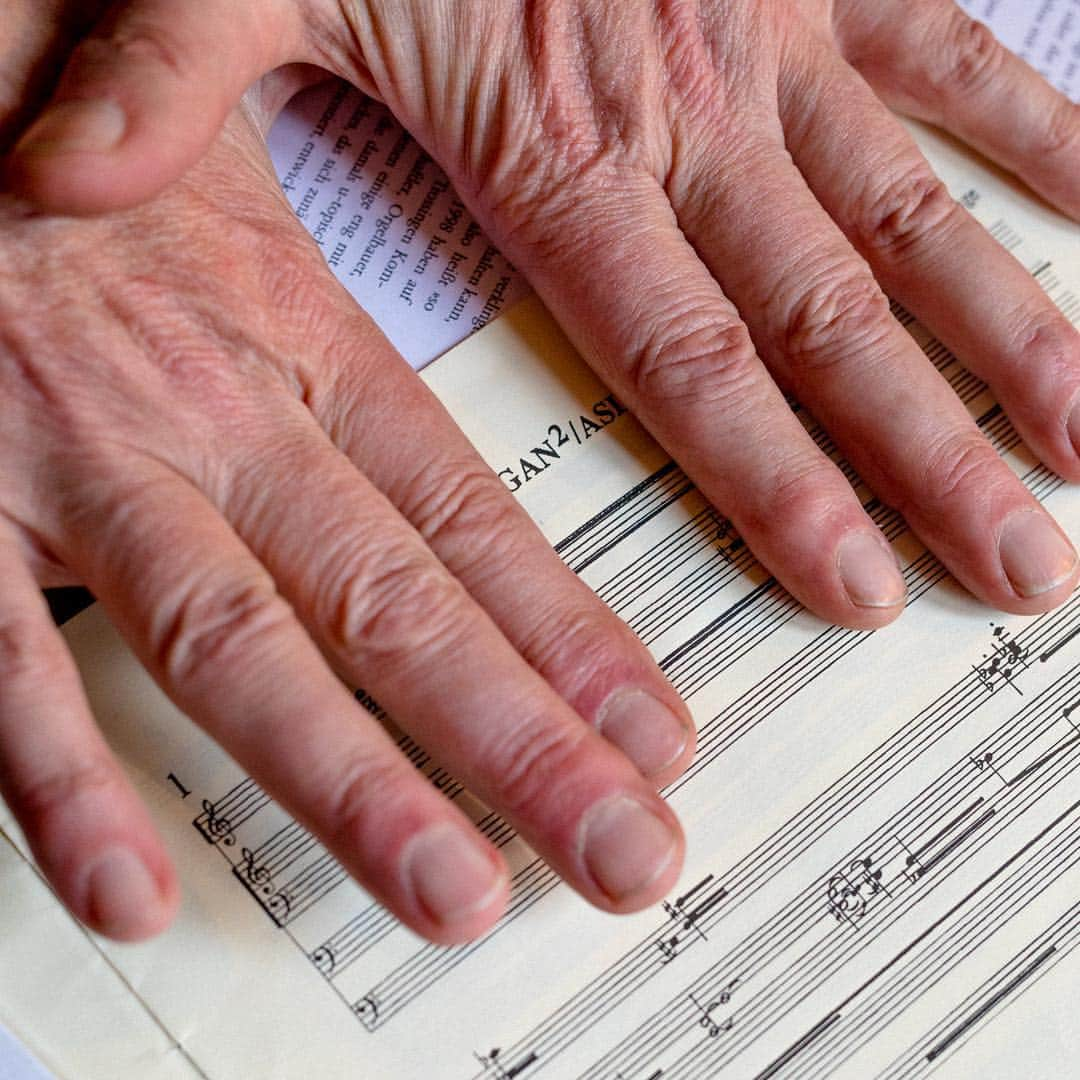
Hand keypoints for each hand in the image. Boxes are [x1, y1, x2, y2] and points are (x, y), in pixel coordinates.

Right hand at [0, 5, 692, 944]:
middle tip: (622, 849)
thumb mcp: (265, 213)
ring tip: (456, 894)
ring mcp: (87, 462)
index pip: (471, 521)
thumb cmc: (122, 159)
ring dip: (352, 782)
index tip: (653, 736)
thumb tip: (459, 508)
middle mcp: (216, 414)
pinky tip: (133, 884)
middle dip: (520, 742)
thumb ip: (353, 363)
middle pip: (396, 606)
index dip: (572, 639)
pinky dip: (63, 777)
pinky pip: (3, 654)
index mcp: (306, 341)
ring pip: (240, 644)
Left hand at [7, 0, 1079, 623]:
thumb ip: (161, 78)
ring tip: (1079, 443)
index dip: (778, 487)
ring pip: (911, 219)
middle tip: (1010, 561)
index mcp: (565, 139)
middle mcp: (694, 108)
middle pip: (829, 327)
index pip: (691, 364)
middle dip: (928, 457)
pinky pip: (943, 62)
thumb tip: (48, 184)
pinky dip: (1032, 140)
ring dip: (1007, 336)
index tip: (853, 584)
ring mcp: (773, 39)